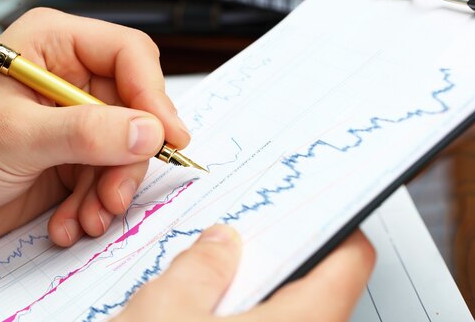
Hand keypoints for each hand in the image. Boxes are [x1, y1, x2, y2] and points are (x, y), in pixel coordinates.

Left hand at [0, 8, 189, 246]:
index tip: (165, 137)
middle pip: (135, 109)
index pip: (128, 55)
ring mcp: (74, 121)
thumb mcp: (14, 136)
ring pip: (126, 150)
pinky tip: (69, 222)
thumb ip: (85, 133)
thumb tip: (149, 131)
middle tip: (114, 195)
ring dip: (111, 190)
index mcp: (54, 45)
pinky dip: (94, 205)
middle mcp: (70, 79)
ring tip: (87, 218)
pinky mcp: (73, 157)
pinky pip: (107, 179)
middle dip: (128, 159)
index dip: (153, 94)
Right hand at [114, 227, 374, 321]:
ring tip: (204, 278)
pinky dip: (235, 319)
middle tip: (234, 239)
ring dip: (247, 294)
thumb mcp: (169, 308)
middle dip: (270, 260)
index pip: (350, 261)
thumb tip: (220, 243)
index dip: (332, 226)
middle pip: (312, 289)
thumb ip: (202, 264)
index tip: (305, 208)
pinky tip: (196, 317)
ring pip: (281, 317)